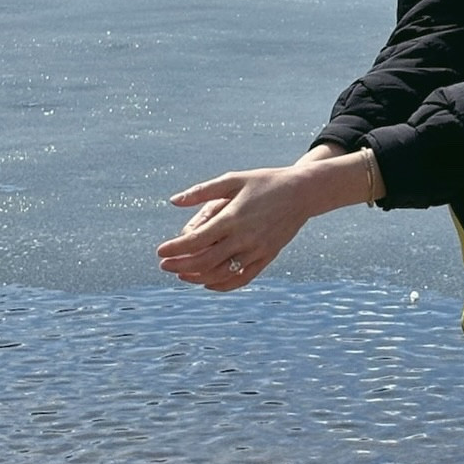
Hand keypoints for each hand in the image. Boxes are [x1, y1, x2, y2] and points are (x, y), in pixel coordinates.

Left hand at [155, 164, 322, 290]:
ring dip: (196, 277)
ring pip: (220, 274)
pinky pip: (241, 279)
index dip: (175, 248)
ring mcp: (256, 250)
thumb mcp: (234, 179)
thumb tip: (174, 201)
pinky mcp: (267, 257)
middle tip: (163, 264)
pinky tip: (207, 282)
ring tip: (181, 273)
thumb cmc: (265, 181)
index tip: (160, 251)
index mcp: (233, 217)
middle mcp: (244, 237)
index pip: (196, 240)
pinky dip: (221, 285)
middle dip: (180, 265)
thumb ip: (203, 191)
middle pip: (204, 261)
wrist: (303, 191)